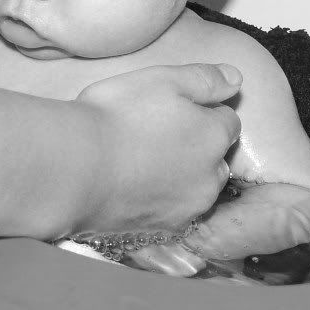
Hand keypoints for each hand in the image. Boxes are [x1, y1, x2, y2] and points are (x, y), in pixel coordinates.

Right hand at [77, 63, 241, 233]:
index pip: (226, 120)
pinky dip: (158, 203)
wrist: (74, 169)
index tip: (170, 110)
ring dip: (179, 178)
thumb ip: (204, 78)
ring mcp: (188, 208)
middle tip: (154, 137)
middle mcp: (211, 176)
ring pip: (195, 190)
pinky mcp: (162, 230)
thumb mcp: (161, 79)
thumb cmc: (116, 116)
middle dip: (196, 149)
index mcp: (214, 135)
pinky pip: (170, 214)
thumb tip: (236, 79)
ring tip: (141, 166)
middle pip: (214, 159)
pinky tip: (133, 191)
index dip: (201, 112)